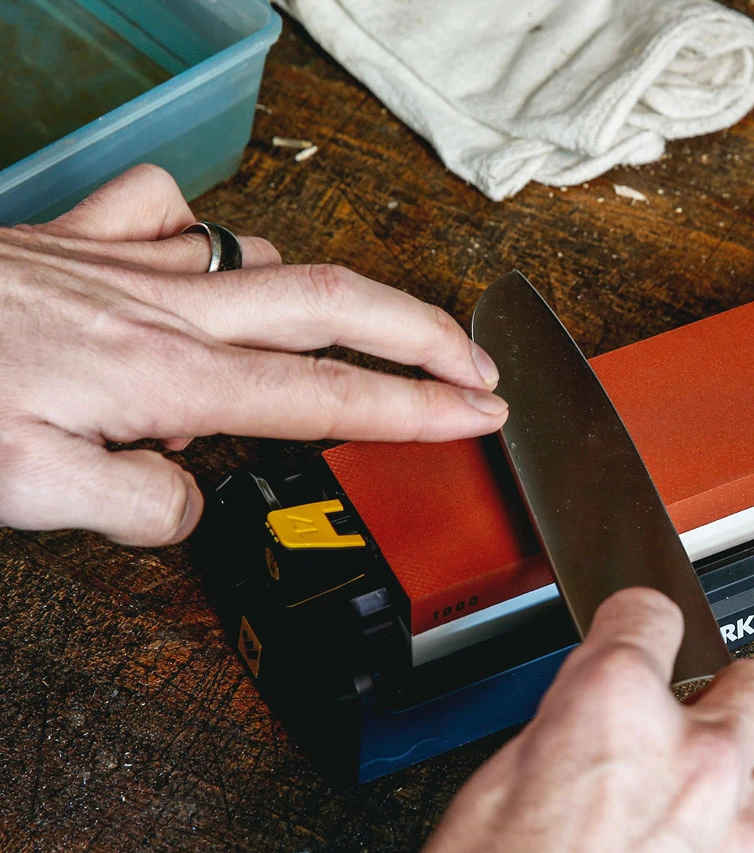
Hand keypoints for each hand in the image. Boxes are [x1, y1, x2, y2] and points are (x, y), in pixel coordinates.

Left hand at [0, 165, 507, 545]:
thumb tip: (190, 503)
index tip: (482, 414)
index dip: (420, 409)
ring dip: (321, 303)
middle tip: (478, 363)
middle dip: (425, 334)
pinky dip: (207, 243)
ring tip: (339, 344)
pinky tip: (200, 271)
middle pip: (334, 303)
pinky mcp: (81, 240)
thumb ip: (143, 507)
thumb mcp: (33, 492)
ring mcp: (126, 264)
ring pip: (263, 263)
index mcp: (170, 378)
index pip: (331, 398)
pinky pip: (170, 217)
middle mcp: (164, 310)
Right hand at [387, 589, 753, 852]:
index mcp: (608, 712)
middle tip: (711, 730)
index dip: (643, 626)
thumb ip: (543, 755)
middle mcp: (695, 757)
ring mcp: (753, 831)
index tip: (646, 636)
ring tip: (735, 815)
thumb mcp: (475, 813)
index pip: (650, 616)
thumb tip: (564, 747)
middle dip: (735, 701)